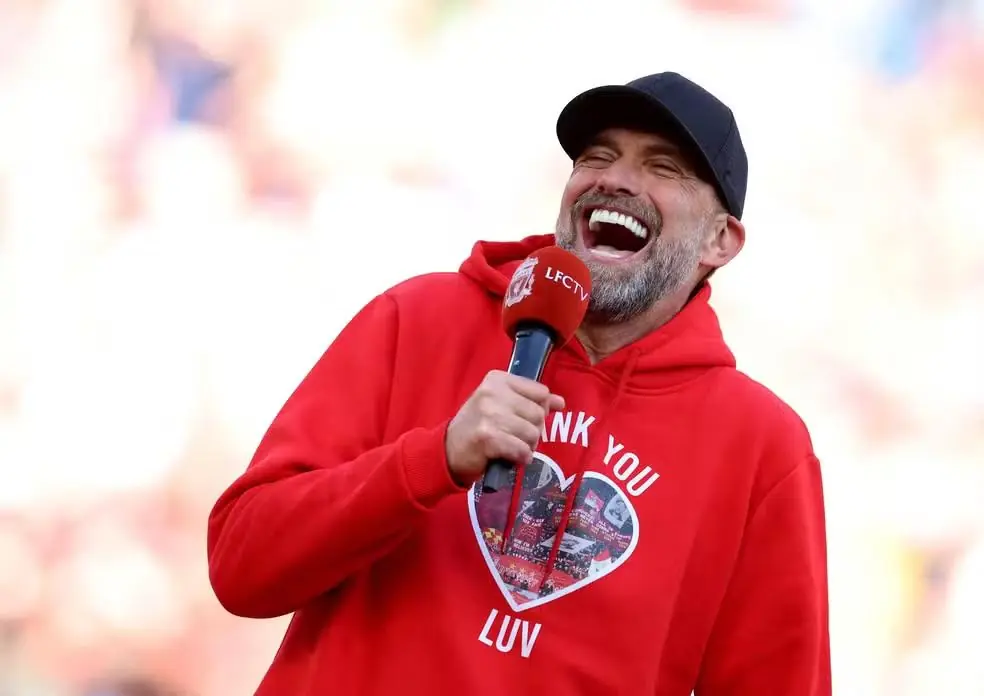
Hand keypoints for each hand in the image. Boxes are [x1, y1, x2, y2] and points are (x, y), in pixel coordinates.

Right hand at [445, 370, 564, 485]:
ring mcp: (489, 414)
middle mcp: (493, 393)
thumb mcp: (501, 404)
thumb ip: (531, 400)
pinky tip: (511, 457)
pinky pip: (522, 450)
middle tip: (517, 436)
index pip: (540, 392)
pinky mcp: (488, 437)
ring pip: (532, 433)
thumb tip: (560, 402)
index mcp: (498, 379)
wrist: (448, 449)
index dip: (540, 409)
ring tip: (513, 446)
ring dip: (527, 446)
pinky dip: (521, 457)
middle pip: (538, 414)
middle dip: (534, 431)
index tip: (526, 419)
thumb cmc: (478, 424)